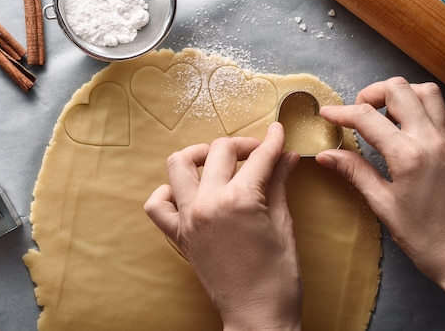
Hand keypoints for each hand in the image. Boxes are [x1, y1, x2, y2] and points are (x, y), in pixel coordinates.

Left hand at [144, 122, 301, 330]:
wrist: (257, 316)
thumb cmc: (278, 277)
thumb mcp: (284, 225)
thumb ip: (279, 184)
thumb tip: (287, 156)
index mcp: (240, 200)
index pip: (258, 158)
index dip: (273, 141)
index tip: (278, 131)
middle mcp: (208, 203)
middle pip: (219, 151)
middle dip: (242, 145)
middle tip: (257, 152)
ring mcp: (188, 218)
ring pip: (178, 165)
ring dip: (198, 155)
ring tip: (217, 162)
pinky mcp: (178, 235)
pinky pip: (157, 204)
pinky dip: (167, 192)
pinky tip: (188, 193)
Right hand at [316, 77, 444, 325]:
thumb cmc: (424, 237)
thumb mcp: (382, 205)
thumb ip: (354, 172)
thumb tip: (326, 155)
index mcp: (408, 155)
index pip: (367, 117)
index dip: (340, 112)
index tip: (325, 114)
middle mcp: (431, 139)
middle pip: (400, 89)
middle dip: (371, 93)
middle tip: (355, 114)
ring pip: (427, 92)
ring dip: (401, 94)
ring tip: (382, 113)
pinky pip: (444, 111)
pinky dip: (424, 108)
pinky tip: (409, 125)